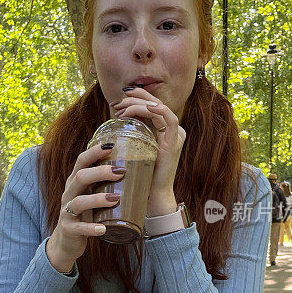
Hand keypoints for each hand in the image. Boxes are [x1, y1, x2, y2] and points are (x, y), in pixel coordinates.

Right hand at [46, 143, 124, 272]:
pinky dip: (91, 228)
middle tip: (121, 172)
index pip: (81, 161)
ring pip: (78, 202)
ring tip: (115, 199)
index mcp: (75, 183)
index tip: (111, 145)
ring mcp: (67, 212)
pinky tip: (103, 229)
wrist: (66, 242)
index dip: (94, 152)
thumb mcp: (91, 195)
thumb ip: (104, 184)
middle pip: (80, 177)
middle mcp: (69, 194)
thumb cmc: (85, 214)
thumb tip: (136, 169)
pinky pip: (79, 228)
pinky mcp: (69, 229)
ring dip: (97, 199)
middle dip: (100, 172)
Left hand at [111, 87, 185, 216]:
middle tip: (118, 101)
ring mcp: (176, 135)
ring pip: (159, 108)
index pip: (152, 106)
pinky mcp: (174, 142)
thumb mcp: (134, 148)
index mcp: (165, 130)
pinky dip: (154, 110)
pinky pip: (168, 118)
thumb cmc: (140, 174)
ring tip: (121, 109)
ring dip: (138, 104)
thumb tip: (115, 118)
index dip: (137, 98)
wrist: (151, 195)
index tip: (119, 100)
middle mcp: (173, 130)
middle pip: (156, 103)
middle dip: (136, 98)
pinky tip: (139, 109)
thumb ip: (131, 133)